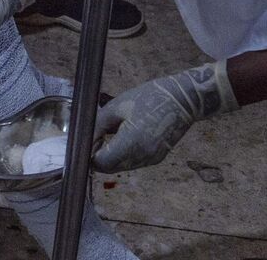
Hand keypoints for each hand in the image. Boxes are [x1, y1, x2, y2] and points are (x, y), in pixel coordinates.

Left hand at [91, 62, 237, 171]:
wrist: (182, 100)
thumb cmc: (149, 97)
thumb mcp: (117, 107)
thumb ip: (97, 126)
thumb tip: (83, 140)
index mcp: (131, 143)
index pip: (100, 163)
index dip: (90, 154)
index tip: (89, 140)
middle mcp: (141, 157)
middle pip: (109, 168)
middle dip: (98, 156)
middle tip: (97, 136)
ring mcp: (151, 160)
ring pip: (121, 167)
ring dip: (111, 156)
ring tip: (112, 133)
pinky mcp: (157, 158)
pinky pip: (133, 162)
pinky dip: (124, 154)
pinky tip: (125, 136)